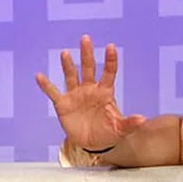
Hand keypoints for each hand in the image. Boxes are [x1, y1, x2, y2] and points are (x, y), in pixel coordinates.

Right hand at [35, 35, 144, 150]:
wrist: (92, 143)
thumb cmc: (108, 132)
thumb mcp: (120, 129)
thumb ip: (130, 123)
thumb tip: (143, 119)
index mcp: (105, 92)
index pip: (108, 73)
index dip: (110, 60)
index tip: (111, 46)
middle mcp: (90, 89)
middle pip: (88, 68)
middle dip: (87, 54)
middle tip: (86, 38)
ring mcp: (75, 95)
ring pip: (71, 76)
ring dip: (68, 65)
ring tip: (66, 53)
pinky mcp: (63, 104)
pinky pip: (53, 92)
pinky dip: (46, 85)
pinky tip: (39, 76)